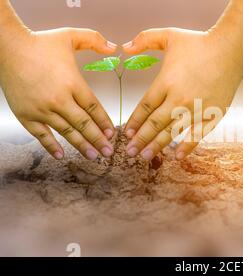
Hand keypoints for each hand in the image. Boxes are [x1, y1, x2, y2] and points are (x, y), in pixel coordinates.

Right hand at [0, 28, 116, 159]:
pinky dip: (51, 146)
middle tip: (108, 152)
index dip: (104, 122)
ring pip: (66, 132)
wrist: (7, 46)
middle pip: (84, 124)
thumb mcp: (70, 36)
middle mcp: (59, 99)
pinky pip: (41, 135)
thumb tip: (115, 47)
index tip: (112, 133)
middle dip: (98, 139)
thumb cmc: (40, 42)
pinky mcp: (26, 114)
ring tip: (93, 156)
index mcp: (72, 83)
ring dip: (81, 145)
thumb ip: (94, 40)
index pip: (94, 107)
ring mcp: (42, 109)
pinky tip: (61, 155)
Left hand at [123, 28, 242, 159]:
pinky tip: (177, 156)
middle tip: (129, 152)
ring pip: (172, 133)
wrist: (231, 50)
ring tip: (145, 157)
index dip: (134, 122)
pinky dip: (187, 147)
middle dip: (140, 140)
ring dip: (157, 146)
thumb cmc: (200, 43)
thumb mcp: (169, 35)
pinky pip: (197, 135)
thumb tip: (123, 47)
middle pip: (154, 124)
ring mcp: (196, 109)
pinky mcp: (212, 115)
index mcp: (166, 82)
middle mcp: (179, 100)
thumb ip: (144, 39)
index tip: (127, 133)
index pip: (145, 107)